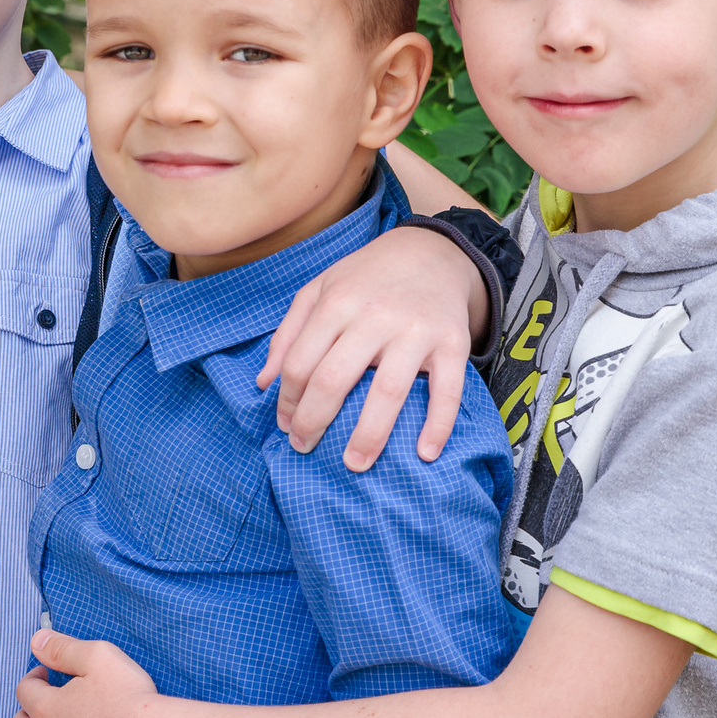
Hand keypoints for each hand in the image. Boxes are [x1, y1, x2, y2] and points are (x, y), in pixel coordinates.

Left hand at [255, 225, 482, 468]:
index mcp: (336, 304)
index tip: (285, 424)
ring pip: (388, 392)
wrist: (431, 252)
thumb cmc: (365, 278)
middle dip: (313, 421)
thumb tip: (264, 384)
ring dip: (369, 436)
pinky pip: (447, 391)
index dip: (287, 400)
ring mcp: (415, 331)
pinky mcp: (453, 343)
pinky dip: (438, 425)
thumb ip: (288, 335)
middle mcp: (374, 316)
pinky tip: (424, 455)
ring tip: (354, 464)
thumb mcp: (318, 290)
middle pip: (334, 379)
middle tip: (304, 448)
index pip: (300, 363)